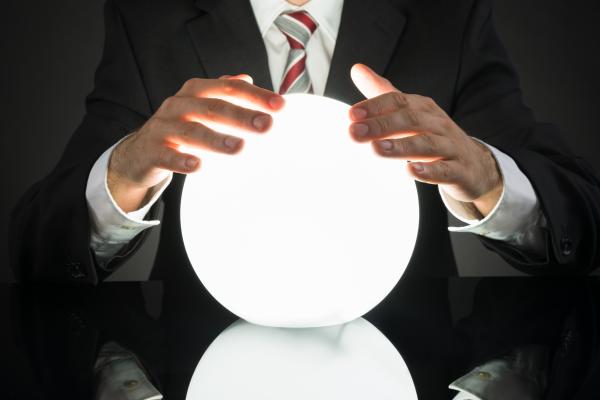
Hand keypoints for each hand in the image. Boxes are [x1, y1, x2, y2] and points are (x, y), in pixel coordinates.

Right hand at [108, 75, 284, 211]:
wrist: (139, 152)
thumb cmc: (178, 128)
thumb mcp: (200, 107)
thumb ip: (223, 93)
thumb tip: (248, 77)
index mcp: (196, 92)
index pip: (229, 89)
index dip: (255, 96)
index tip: (280, 106)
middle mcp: (179, 105)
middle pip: (214, 107)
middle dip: (242, 115)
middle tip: (266, 125)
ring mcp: (164, 127)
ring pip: (191, 130)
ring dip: (216, 139)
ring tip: (239, 147)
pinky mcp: (152, 150)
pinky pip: (167, 155)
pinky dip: (182, 160)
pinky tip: (198, 165)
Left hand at [348, 64, 502, 216]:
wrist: (474, 165)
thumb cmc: (433, 136)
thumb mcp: (410, 113)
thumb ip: (383, 94)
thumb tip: (356, 69)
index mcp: (424, 108)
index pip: (399, 102)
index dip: (375, 107)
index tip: (351, 115)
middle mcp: (438, 124)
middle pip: (410, 121)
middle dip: (381, 126)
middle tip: (354, 133)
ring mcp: (451, 147)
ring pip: (427, 144)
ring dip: (401, 147)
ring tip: (377, 149)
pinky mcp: (459, 171)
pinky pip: (445, 170)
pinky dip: (430, 171)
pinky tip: (411, 171)